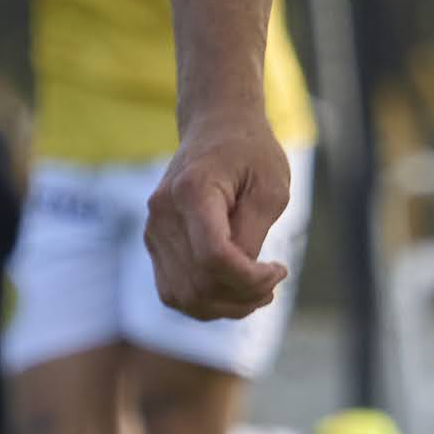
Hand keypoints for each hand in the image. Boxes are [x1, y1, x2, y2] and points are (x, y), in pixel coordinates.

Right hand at [146, 117, 295, 321]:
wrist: (216, 127)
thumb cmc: (251, 152)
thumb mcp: (271, 187)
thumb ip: (254, 233)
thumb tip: (242, 277)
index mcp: (192, 191)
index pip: (214, 257)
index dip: (250, 278)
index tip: (280, 269)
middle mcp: (163, 214)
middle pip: (198, 284)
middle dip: (243, 297)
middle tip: (274, 281)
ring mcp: (153, 230)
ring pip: (183, 297)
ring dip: (225, 307)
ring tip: (258, 291)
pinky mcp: (155, 243)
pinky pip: (175, 291)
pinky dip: (207, 302)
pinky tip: (235, 290)